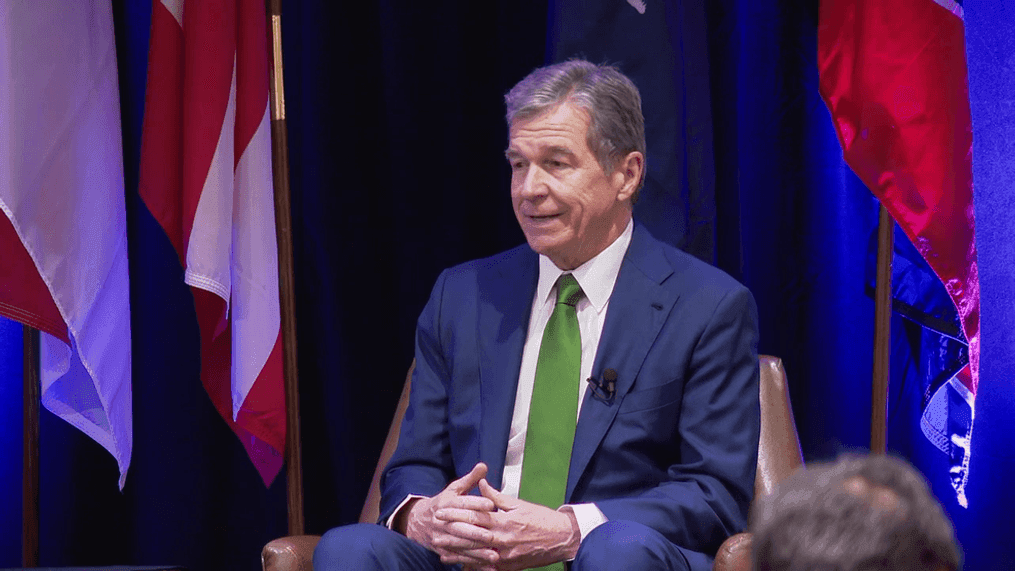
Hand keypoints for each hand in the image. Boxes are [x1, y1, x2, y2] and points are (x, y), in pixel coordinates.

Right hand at [403, 463, 499, 568]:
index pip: (462, 503)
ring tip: (494, 555)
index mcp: (447, 503)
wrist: (416, 521)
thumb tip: (483, 466)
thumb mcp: (453, 489)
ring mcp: (442, 537)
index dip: (476, 503)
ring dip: (477, 552)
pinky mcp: (443, 550)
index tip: (491, 504)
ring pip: (461, 545)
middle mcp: (443, 521)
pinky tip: (487, 566)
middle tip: (492, 535)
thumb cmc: (441, 503)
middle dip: (476, 532)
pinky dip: (472, 563)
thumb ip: (470, 479)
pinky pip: (459, 558)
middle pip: (460, 527)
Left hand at [440, 478, 579, 570]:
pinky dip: (474, 568)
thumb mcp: (519, 503)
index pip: (474, 517)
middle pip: (471, 538)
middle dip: (451, 536)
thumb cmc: (542, 519)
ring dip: (458, 555)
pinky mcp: (509, 567)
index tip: (441, 511)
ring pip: (477, 555)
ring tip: (442, 553)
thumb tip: (480, 484)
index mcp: (504, 521)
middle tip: (434, 534)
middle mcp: (502, 539)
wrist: (562, 539)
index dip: (455, 514)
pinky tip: (462, 567)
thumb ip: (496, 497)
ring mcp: (505, 556)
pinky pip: (488, 569)